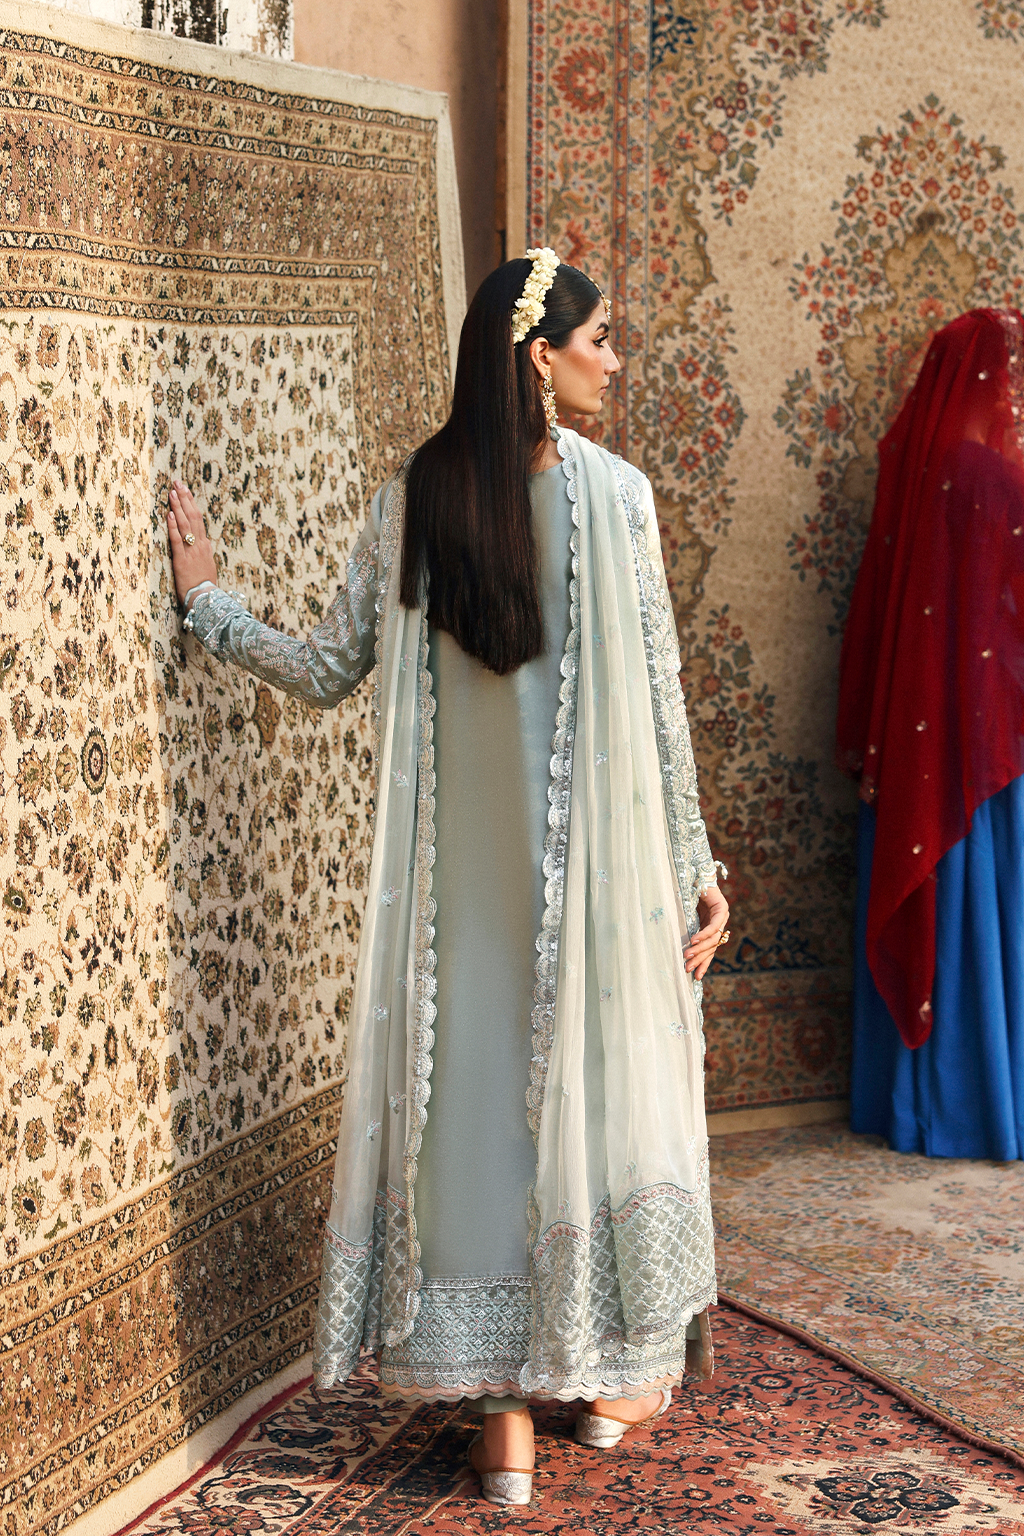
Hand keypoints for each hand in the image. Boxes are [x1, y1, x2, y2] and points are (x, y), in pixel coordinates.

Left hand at [167, 480, 217, 606]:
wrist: (207, 600)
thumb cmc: (205, 586)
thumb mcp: (207, 566)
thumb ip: (203, 553)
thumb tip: (202, 543)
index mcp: (205, 546)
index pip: (198, 519)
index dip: (191, 503)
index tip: (185, 490)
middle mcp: (199, 545)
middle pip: (193, 516)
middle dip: (184, 498)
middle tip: (177, 483)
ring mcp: (191, 552)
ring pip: (185, 524)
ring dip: (178, 507)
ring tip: (171, 492)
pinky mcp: (181, 560)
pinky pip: (177, 540)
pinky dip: (173, 526)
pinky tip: (169, 514)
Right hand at [684, 884, 730, 980]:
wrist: (693, 873)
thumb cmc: (686, 894)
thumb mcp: (685, 917)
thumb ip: (687, 930)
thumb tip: (678, 950)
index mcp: (711, 926)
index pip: (710, 949)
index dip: (703, 962)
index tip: (697, 976)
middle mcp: (719, 923)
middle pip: (712, 947)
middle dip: (700, 959)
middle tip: (689, 970)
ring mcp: (722, 915)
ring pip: (713, 939)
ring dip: (699, 949)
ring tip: (687, 957)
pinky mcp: (722, 908)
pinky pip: (713, 926)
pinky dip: (703, 935)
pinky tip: (693, 941)